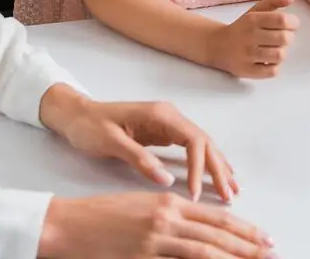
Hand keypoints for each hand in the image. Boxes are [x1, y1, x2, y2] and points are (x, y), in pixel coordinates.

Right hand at [38, 192, 275, 258]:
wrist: (67, 224)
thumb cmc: (104, 216)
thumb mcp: (145, 207)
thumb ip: (174, 218)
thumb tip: (200, 233)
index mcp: (171, 204)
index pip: (217, 218)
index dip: (244, 229)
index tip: (264, 238)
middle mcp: (168, 219)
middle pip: (217, 235)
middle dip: (248, 246)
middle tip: (272, 253)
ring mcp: (154, 240)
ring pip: (203, 252)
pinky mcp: (140, 257)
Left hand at [40, 89, 237, 202]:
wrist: (77, 114)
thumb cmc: (91, 127)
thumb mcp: (111, 143)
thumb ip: (139, 159)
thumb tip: (167, 180)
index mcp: (162, 115)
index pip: (193, 140)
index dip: (199, 167)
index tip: (195, 193)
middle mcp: (172, 117)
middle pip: (205, 142)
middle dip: (218, 169)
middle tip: (229, 195)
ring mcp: (170, 124)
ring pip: (203, 145)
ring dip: (218, 166)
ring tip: (231, 188)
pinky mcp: (166, 133)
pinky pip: (194, 148)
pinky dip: (207, 161)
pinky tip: (218, 171)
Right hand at [206, 0, 298, 79]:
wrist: (216, 45)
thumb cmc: (243, 27)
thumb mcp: (255, 10)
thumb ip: (274, 1)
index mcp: (253, 19)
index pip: (282, 20)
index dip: (293, 22)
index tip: (292, 25)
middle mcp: (249, 36)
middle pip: (284, 38)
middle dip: (289, 37)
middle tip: (284, 37)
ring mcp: (246, 55)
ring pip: (279, 55)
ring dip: (282, 52)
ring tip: (276, 48)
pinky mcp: (245, 71)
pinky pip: (272, 71)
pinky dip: (275, 66)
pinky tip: (269, 60)